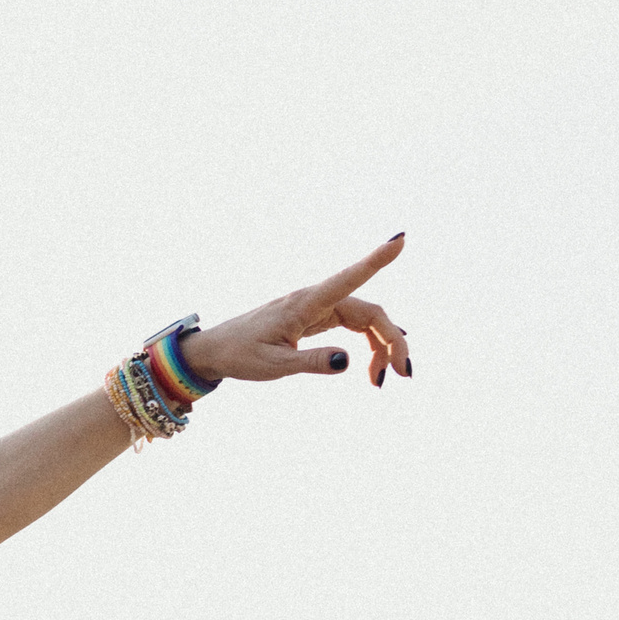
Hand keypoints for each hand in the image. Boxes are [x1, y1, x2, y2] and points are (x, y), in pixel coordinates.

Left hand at [181, 235, 412, 388]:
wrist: (216, 351)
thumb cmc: (240, 355)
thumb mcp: (274, 365)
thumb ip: (311, 362)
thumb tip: (348, 361)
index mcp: (305, 304)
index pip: (349, 278)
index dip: (377, 259)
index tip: (400, 239)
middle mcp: (316, 300)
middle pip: (370, 312)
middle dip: (392, 340)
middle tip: (402, 375)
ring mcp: (317, 308)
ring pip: (365, 320)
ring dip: (381, 347)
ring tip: (380, 380)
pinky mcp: (316, 318)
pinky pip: (353, 326)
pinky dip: (367, 345)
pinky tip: (373, 366)